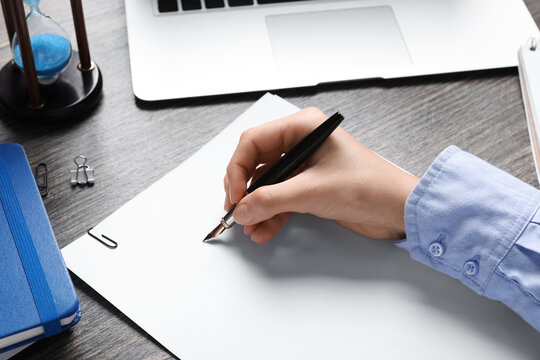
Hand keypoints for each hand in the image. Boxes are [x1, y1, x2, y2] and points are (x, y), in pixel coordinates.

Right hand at [224, 107, 418, 243]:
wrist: (399, 210)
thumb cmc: (371, 186)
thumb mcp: (313, 191)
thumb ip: (272, 200)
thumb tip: (242, 208)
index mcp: (303, 127)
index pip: (254, 142)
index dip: (238, 168)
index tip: (234, 194)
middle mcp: (302, 142)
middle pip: (257, 163)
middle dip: (245, 189)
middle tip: (236, 210)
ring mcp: (305, 166)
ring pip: (268, 184)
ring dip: (257, 206)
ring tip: (249, 226)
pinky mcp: (310, 186)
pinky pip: (281, 198)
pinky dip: (271, 214)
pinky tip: (263, 229)